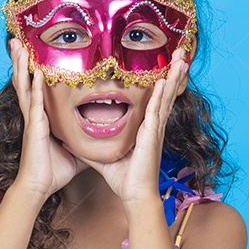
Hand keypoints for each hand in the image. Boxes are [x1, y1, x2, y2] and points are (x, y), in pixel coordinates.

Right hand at [9, 38, 88, 202]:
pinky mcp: (35, 127)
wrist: (39, 187)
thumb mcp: (76, 150)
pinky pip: (35, 102)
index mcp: (42, 118)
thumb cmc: (54, 171)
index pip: (36, 88)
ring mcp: (33, 120)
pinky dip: (36, 86)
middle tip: (17, 39)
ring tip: (19, 45)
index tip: (31, 51)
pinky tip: (37, 71)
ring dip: (22, 65)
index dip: (32, 69)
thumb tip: (104, 136)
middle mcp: (35, 115)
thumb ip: (86, 139)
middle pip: (25, 81)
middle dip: (20, 60)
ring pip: (24, 86)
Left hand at [62, 49, 189, 205]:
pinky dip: (161, 96)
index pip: (155, 99)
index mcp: (145, 129)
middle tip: (179, 52)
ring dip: (174, 76)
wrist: (135, 196)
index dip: (162, 82)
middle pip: (166, 93)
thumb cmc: (124, 179)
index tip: (166, 64)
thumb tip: (68, 141)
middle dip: (173, 72)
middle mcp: (153, 126)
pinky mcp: (151, 136)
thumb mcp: (102, 158)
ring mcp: (154, 130)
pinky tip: (164, 81)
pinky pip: (156, 112)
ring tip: (180, 57)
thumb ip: (88, 148)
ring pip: (166, 97)